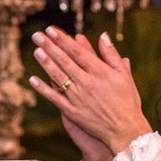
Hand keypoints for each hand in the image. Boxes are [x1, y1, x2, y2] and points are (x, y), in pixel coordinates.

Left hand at [29, 26, 152, 157]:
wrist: (125, 130)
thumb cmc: (127, 101)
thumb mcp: (124, 75)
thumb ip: (112, 55)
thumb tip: (103, 35)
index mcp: (100, 72)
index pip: (77, 52)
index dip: (63, 40)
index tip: (51, 30)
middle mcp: (87, 83)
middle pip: (65, 61)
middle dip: (50, 47)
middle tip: (37, 35)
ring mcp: (78, 98)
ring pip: (58, 77)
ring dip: (46, 63)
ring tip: (36, 51)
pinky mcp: (72, 112)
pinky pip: (55, 98)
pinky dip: (44, 89)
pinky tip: (33, 80)